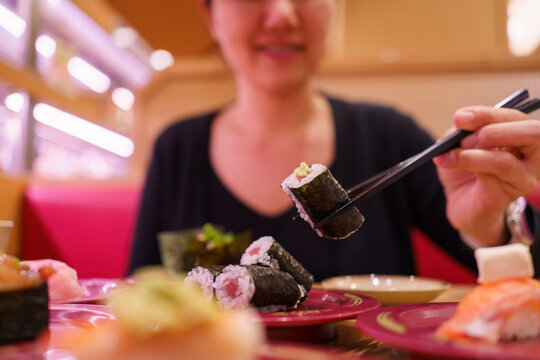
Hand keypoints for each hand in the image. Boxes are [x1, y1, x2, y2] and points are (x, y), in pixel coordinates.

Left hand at [433, 106, 539, 245]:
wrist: (461, 202)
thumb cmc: (465, 168)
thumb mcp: (460, 142)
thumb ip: (463, 130)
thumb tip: (461, 122)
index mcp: (522, 135)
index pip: (514, 117)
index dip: (486, 114)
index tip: (460, 117)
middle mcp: (532, 155)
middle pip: (531, 133)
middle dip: (492, 131)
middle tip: (463, 138)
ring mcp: (524, 177)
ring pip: (505, 160)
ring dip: (472, 154)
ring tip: (450, 154)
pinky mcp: (509, 194)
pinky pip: (491, 177)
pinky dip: (465, 165)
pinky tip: (447, 162)